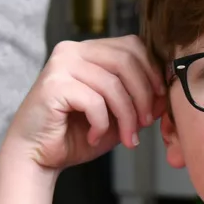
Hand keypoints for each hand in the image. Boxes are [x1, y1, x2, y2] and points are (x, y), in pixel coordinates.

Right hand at [2, 38, 164, 174]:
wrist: (37, 157)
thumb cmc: (74, 135)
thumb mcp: (116, 115)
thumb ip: (138, 100)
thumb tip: (165, 92)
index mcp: (88, 50)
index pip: (132, 45)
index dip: (152, 71)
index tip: (160, 99)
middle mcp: (72, 50)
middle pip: (126, 60)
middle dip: (143, 95)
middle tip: (145, 123)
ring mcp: (60, 65)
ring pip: (113, 84)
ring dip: (126, 116)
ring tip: (126, 138)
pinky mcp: (52, 85)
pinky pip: (94, 101)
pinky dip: (101, 124)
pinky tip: (93, 136)